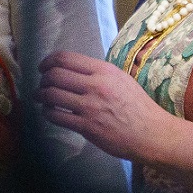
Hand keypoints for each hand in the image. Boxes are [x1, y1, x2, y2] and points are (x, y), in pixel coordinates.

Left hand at [38, 52, 192, 174]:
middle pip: (54, 75)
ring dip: (41, 96)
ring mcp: (90, 107)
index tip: (43, 67)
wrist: (151, 133)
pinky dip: (48, 112)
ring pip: (51, 95)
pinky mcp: (86, 126)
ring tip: (42, 98)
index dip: (48, 61)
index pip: (65, 58)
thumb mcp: (122, 80)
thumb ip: (99, 74)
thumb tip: (74, 70)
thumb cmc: (138, 107)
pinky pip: (55, 116)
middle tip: (42, 84)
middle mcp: (96, 86)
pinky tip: (51, 112)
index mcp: (105, 71)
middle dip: (42, 79)